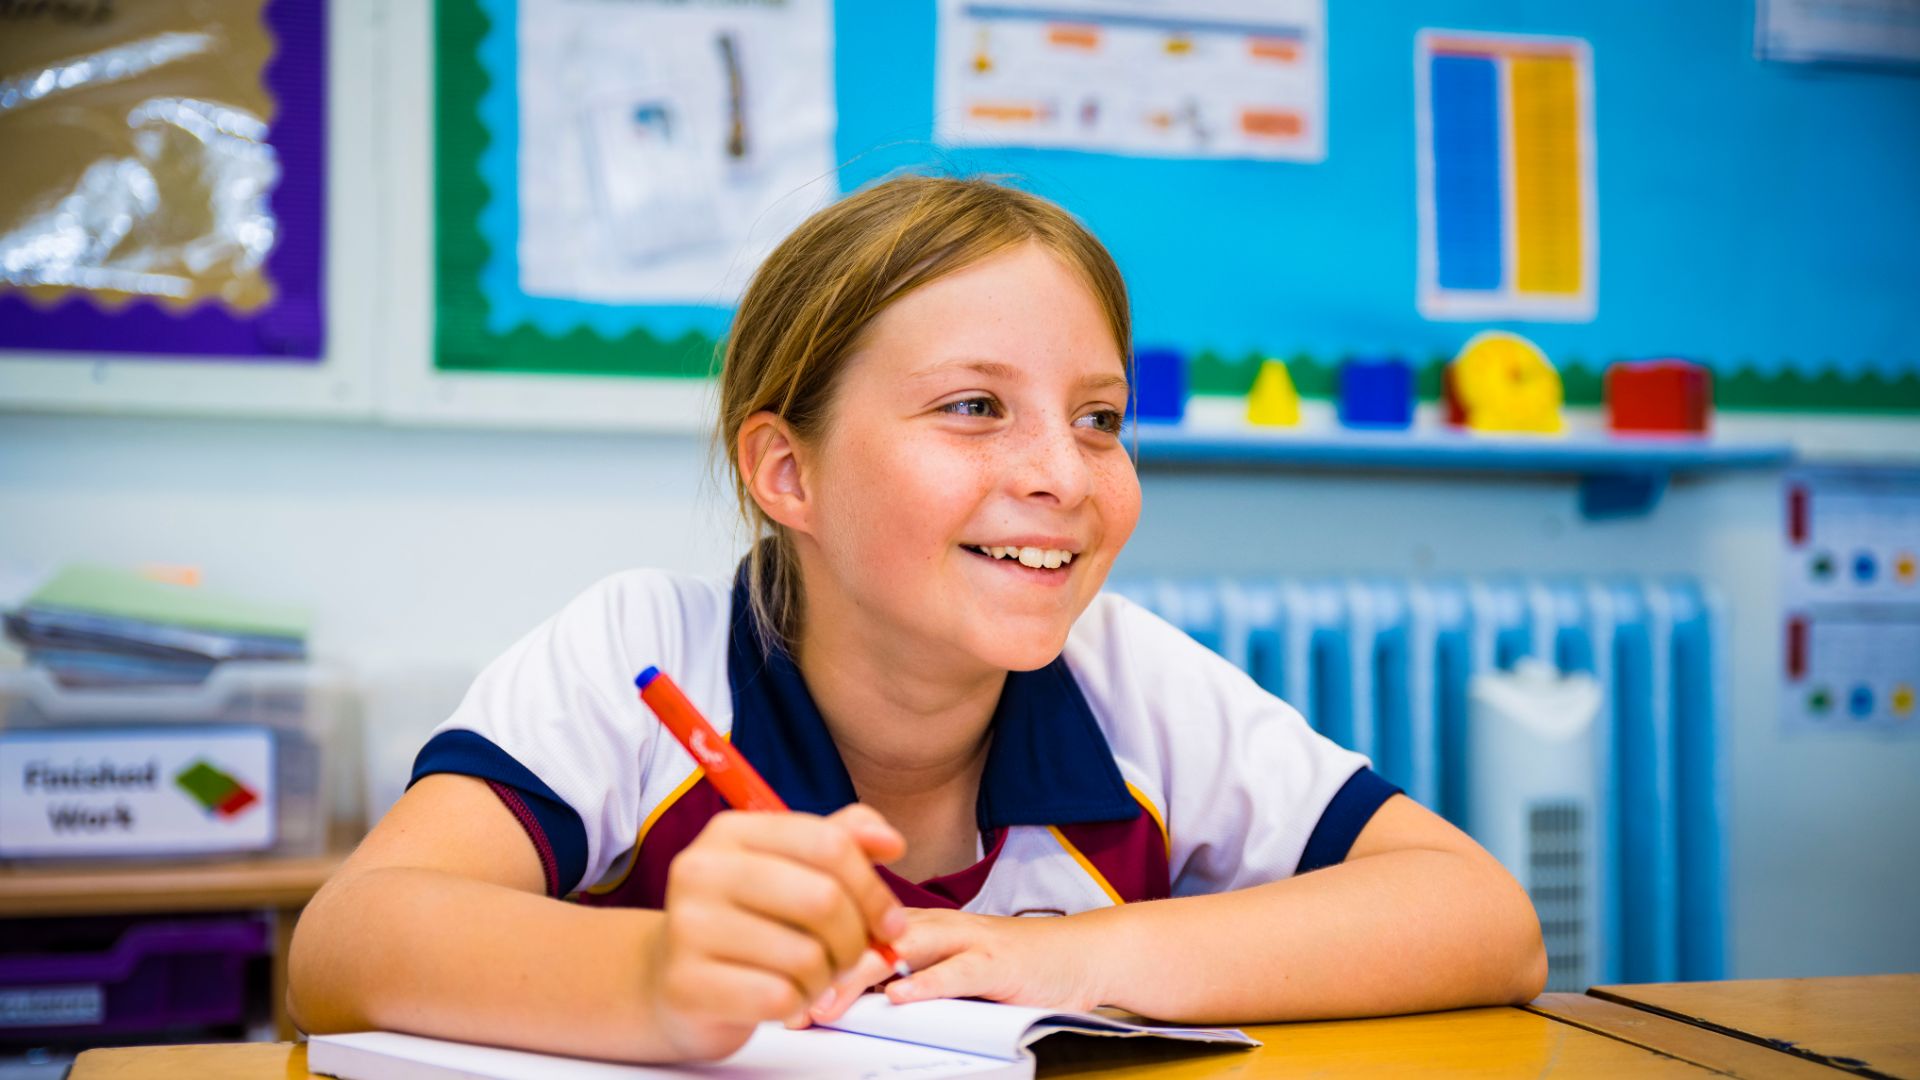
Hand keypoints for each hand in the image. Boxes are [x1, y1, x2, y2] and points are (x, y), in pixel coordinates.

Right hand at [639, 805, 907, 1059]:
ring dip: (826, 977)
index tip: (890, 922)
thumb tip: (890, 841)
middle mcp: (701, 869)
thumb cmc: (747, 921)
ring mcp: (687, 926)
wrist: (673, 980)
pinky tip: (784, 998)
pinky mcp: (685, 983)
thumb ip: (842, 842)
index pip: (829, 844)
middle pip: (823, 899)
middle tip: (852, 957)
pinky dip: (797, 1004)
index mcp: (731, 831)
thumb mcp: (789, 868)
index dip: (873, 888)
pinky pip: (779, 997)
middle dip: (856, 939)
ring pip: (807, 956)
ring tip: (810, 976)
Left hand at [809, 908, 1107, 1021]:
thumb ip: (893, 978)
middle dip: (824, 967)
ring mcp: (966, 939)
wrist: (1076, 955)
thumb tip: (831, 1003)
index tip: (778, 987)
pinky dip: (928, 984)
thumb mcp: (940, 968)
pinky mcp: (998, 961)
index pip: (853, 928)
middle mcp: (933, 925)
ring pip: (904, 948)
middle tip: (792, 1001)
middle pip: (869, 934)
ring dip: (862, 975)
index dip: (812, 952)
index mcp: (912, 925)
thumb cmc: (1003, 966)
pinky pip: (958, 970)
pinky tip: (901, 998)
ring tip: (829, 1001)